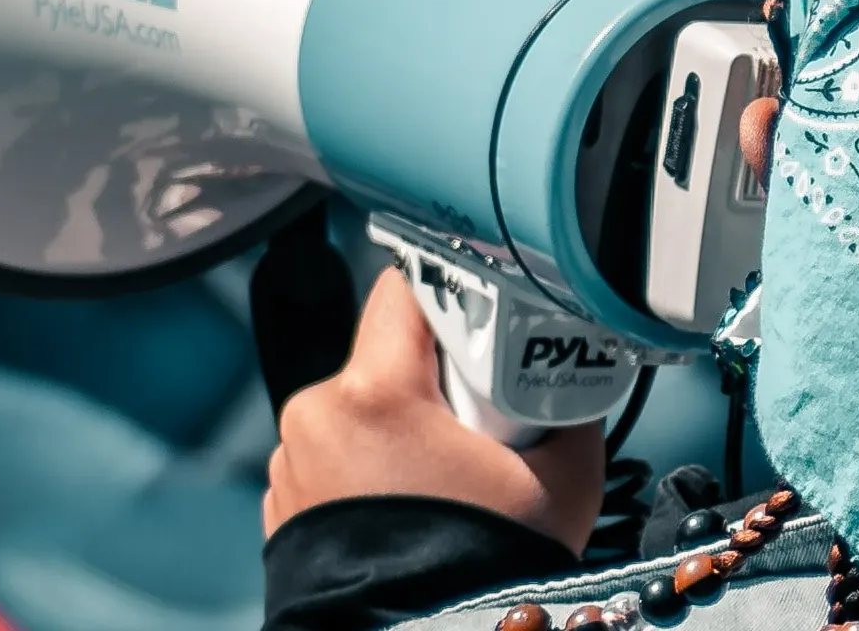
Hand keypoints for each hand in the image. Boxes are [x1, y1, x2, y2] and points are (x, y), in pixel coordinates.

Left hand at [263, 269, 604, 553]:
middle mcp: (316, 418)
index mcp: (373, 395)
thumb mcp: (565, 475)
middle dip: (440, 374)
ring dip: (404, 422)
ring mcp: (292, 465)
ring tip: (452, 473)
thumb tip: (574, 376)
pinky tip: (416, 502)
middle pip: (387, 355)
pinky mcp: (284, 504)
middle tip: (488, 414)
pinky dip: (374, 466)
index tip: (493, 326)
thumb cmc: (485, 569)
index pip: (405, 289)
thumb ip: (568, 404)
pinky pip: (336, 455)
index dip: (456, 293)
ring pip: (361, 406)